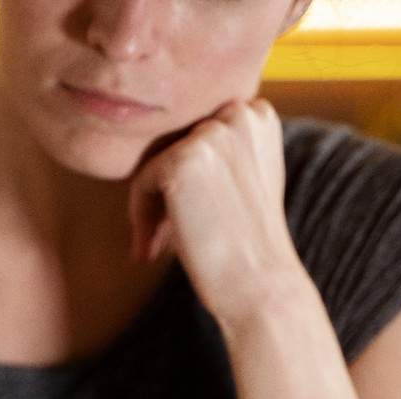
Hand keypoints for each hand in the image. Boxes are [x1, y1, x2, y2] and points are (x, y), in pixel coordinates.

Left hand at [127, 99, 306, 327]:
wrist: (260, 283)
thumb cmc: (248, 242)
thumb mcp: (245, 179)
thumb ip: (219, 153)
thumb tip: (165, 150)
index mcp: (257, 114)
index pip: (194, 134)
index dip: (182, 178)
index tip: (177, 220)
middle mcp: (239, 113)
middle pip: (173, 145)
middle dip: (163, 192)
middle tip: (161, 239)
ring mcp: (212, 133)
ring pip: (154, 163)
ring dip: (148, 208)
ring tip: (154, 248)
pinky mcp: (184, 158)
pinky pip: (141, 181)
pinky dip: (140, 217)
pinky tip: (150, 251)